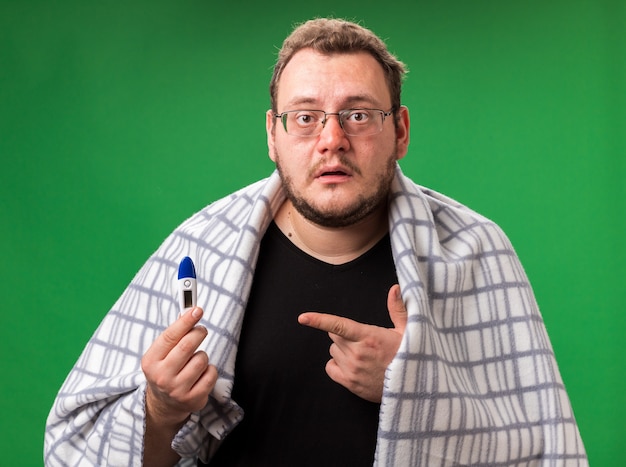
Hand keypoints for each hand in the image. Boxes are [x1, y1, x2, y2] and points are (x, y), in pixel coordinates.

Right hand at [141, 307, 217, 426]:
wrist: (164, 404)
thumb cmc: (166, 370)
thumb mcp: (161, 353)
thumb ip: (173, 335)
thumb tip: (188, 312)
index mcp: (151, 361)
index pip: (170, 336)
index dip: (185, 321)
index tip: (197, 309)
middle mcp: (162, 377)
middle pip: (187, 345)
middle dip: (198, 332)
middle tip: (201, 330)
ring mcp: (177, 390)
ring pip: (202, 359)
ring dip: (203, 355)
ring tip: (195, 360)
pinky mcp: (193, 399)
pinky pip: (211, 373)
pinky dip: (210, 370)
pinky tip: (200, 374)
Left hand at [298, 284, 406, 402]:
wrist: (415, 387)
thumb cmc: (411, 356)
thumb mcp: (408, 331)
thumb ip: (397, 308)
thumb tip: (395, 288)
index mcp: (369, 337)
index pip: (339, 325)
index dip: (319, 320)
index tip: (303, 318)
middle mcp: (357, 353)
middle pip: (335, 336)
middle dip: (345, 335)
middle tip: (363, 341)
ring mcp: (352, 369)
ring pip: (333, 352)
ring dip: (343, 351)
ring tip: (363, 356)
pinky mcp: (350, 384)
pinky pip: (330, 368)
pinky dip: (336, 366)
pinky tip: (352, 366)